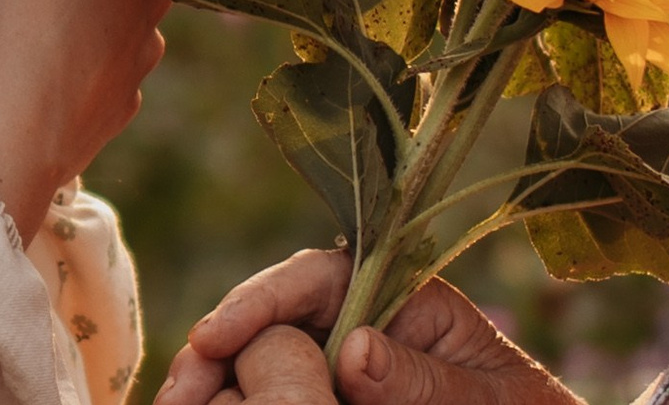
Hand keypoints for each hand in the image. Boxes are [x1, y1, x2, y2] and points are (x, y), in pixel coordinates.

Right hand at [0, 0, 169, 238]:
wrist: (16, 127)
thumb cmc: (12, 13)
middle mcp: (150, 9)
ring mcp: (140, 64)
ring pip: (124, 31)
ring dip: (97, 28)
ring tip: (44, 33)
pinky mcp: (121, 110)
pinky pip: (106, 80)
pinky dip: (84, 76)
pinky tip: (48, 77)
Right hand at [160, 253, 577, 404]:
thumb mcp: (487, 397)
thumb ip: (424, 379)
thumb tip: (353, 352)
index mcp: (402, 294)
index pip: (317, 276)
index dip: (258, 300)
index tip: (215, 338)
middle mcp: (360, 319)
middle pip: (271, 317)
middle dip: (220, 348)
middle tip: (180, 393)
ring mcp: (339, 362)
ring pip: (259, 359)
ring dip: (216, 381)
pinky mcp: (326, 394)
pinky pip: (272, 391)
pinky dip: (238, 398)